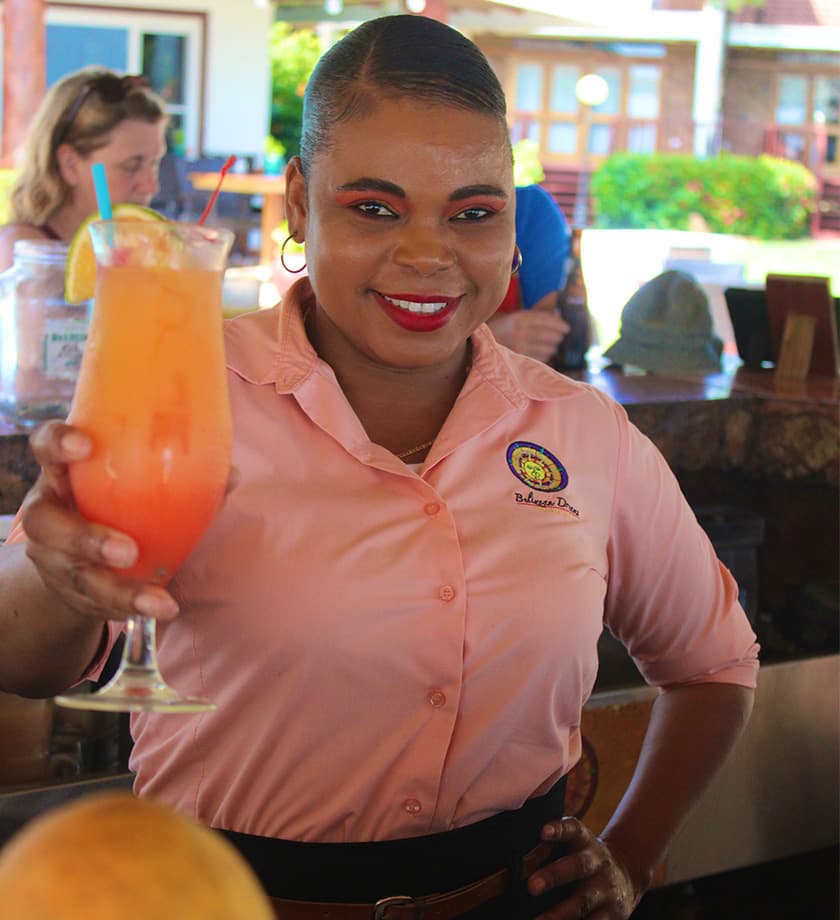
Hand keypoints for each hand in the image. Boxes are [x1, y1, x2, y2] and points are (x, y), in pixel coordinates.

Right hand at [20, 421, 178, 622]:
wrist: (82, 556)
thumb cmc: (118, 503)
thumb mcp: (137, 484)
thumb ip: (182, 475)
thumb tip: (231, 475)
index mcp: (65, 471)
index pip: (46, 445)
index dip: (58, 442)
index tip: (85, 445)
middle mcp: (48, 511)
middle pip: (46, 522)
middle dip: (85, 538)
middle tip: (127, 551)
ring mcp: (52, 554)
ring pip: (73, 573)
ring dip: (117, 589)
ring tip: (156, 600)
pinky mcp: (67, 588)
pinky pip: (92, 602)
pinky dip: (129, 606)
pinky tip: (159, 607)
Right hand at [488, 310, 569, 362]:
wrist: (478, 343)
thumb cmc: (499, 329)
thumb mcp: (513, 317)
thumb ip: (532, 316)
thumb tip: (556, 316)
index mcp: (518, 318)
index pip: (545, 320)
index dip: (558, 324)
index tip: (567, 328)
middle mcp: (519, 332)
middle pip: (548, 335)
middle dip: (557, 336)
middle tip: (561, 336)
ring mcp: (518, 347)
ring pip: (546, 348)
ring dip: (552, 347)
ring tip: (553, 345)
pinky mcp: (518, 359)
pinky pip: (539, 358)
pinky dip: (545, 356)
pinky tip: (545, 353)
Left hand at [527, 818, 642, 918]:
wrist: (626, 877)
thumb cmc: (585, 860)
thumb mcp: (576, 846)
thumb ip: (552, 845)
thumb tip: (515, 852)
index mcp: (584, 842)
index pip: (572, 830)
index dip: (559, 829)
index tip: (543, 832)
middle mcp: (596, 864)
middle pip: (577, 866)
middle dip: (554, 876)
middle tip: (531, 885)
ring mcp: (605, 891)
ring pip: (583, 902)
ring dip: (560, 913)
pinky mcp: (611, 915)